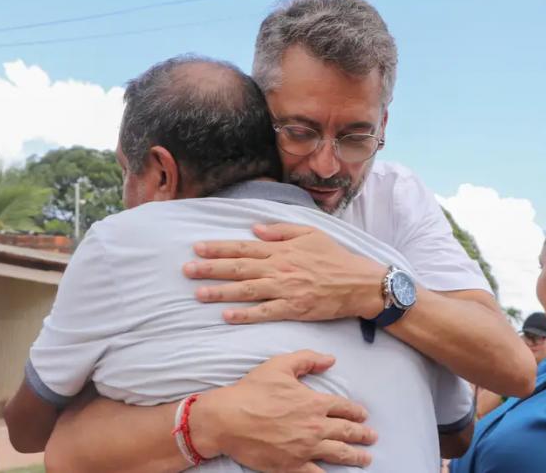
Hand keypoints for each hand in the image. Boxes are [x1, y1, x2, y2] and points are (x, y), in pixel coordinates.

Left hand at [183, 223, 387, 322]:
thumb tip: (255, 229)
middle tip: (187, 270)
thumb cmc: (335, 257)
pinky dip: (245, 314)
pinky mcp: (293, 308)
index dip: (219, 248)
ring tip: (198, 293)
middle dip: (210, 269)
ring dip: (221, 292)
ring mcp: (285, 289)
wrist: (358, 283)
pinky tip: (226, 315)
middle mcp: (279, 268)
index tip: (197, 248)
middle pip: (239, 268)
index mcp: (281, 249)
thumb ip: (281, 231)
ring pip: (246, 290)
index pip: (244, 247)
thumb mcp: (311, 233)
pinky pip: (264, 312)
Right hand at [190, 350, 376, 471]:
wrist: (228, 419)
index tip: (363, 415)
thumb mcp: (280, 365)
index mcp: (314, 402)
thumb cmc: (252, 391)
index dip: (356, 411)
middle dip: (363, 434)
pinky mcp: (292, 466)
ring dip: (356, 457)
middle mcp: (315, 426)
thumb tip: (330, 359)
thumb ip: (308, 359)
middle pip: (347, 432)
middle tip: (372, 437)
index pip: (343, 407)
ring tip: (366, 459)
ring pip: (339, 454)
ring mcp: (305, 448)